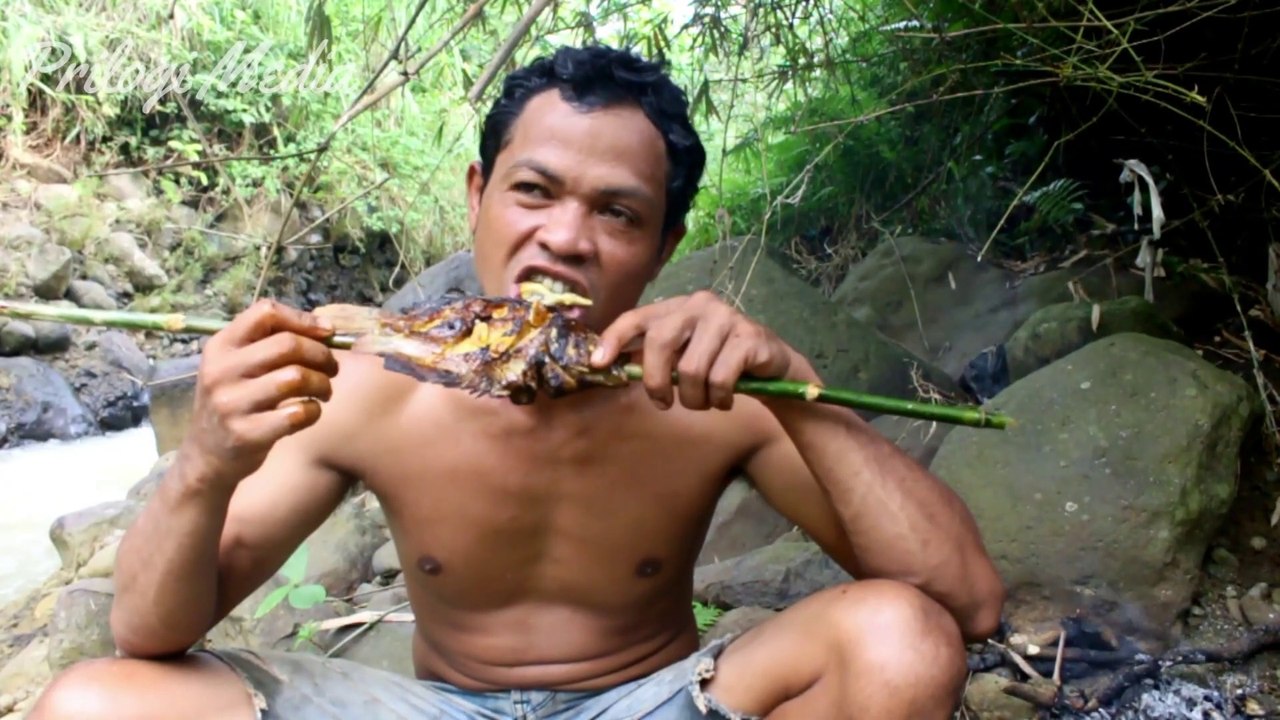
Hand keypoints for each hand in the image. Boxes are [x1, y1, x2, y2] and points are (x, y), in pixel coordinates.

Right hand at [180, 299, 339, 488]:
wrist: (207, 456)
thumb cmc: (235, 402)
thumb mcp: (236, 367)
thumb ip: (270, 345)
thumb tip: (326, 330)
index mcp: (220, 346)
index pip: (265, 313)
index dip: (303, 319)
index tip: (327, 332)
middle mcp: (221, 370)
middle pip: (287, 344)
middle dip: (321, 354)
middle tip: (331, 368)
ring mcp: (231, 403)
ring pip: (296, 377)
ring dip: (322, 383)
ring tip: (324, 391)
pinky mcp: (246, 433)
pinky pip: (298, 413)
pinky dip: (314, 410)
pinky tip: (311, 412)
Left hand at [591, 290, 801, 410]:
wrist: (774, 368)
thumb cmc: (720, 363)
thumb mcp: (684, 357)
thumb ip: (655, 357)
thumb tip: (609, 367)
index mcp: (678, 306)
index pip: (638, 316)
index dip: (614, 338)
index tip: (597, 363)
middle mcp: (701, 304)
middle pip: (660, 341)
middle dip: (656, 381)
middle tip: (663, 403)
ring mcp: (727, 318)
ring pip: (691, 369)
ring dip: (694, 398)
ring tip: (705, 402)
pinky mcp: (750, 337)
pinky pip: (720, 379)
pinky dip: (719, 399)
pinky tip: (726, 399)